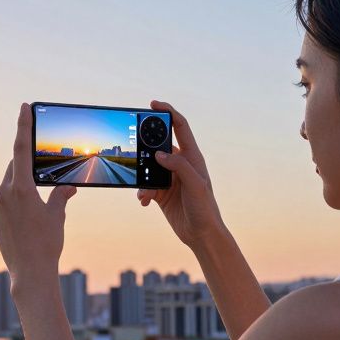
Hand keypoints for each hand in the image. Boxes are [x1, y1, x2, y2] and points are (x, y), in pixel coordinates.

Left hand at [0, 103, 77, 286]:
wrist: (30, 273)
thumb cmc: (47, 244)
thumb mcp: (57, 215)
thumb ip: (61, 195)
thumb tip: (68, 187)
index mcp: (21, 188)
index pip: (22, 149)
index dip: (23, 125)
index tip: (24, 107)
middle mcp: (4, 194)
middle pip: (16, 167)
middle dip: (28, 164)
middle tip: (42, 165)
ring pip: (9, 184)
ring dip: (22, 185)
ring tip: (37, 201)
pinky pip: (4, 200)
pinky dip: (16, 200)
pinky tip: (28, 216)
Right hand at [136, 100, 225, 249]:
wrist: (201, 234)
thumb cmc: (205, 208)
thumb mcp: (195, 184)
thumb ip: (179, 166)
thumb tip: (159, 154)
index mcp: (192, 157)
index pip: (180, 127)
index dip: (168, 113)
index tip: (153, 104)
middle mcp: (180, 165)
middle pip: (158, 147)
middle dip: (145, 149)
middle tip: (134, 150)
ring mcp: (170, 179)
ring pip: (148, 169)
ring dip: (142, 178)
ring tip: (144, 192)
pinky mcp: (161, 193)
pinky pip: (145, 186)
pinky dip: (142, 193)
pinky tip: (144, 202)